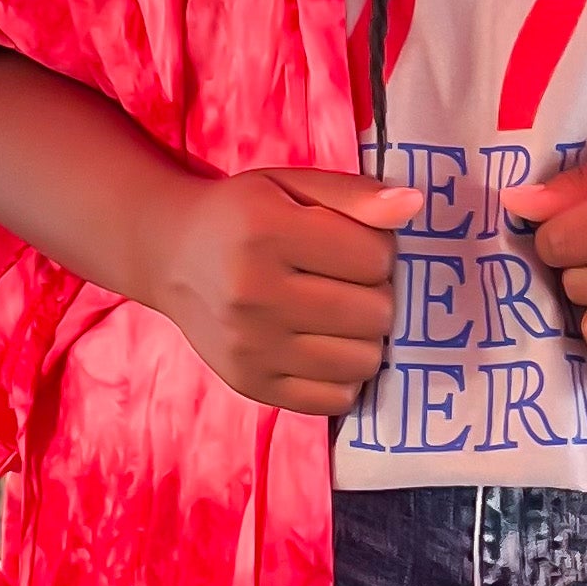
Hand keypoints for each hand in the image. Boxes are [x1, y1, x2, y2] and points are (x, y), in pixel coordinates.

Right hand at [138, 166, 419, 413]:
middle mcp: (253, 293)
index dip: (379, 250)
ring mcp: (250, 346)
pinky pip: (335, 399)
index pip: (376, 258)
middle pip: (375, 313)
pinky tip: (325, 348)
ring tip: (339, 315)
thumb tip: (414, 206)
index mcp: (267, 232)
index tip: (354, 246)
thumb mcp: (292, 185)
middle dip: (376, 295)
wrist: (172, 256)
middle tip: (348, 283)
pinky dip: (344, 376)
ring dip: (365, 338)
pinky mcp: (251, 384)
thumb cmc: (244, 216)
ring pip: (363, 360)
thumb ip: (355, 194)